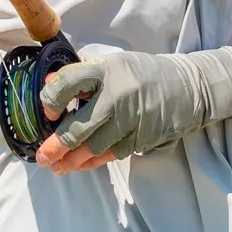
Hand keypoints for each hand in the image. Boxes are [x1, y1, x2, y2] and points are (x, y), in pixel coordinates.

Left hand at [34, 46, 231, 173]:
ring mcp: (131, 120)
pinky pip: (112, 154)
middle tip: (42, 157)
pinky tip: (80, 166)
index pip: (68, 83)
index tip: (47, 112)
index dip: (51, 99)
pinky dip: (94, 162)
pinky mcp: (142, 138)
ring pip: (94, 147)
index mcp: (105, 71)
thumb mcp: (112, 64)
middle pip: (79, 126)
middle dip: (56, 145)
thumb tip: (47, 84)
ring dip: (72, 160)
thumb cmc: (142, 74)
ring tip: (57, 167)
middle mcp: (116, 96)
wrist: (189, 87)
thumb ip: (80, 75)